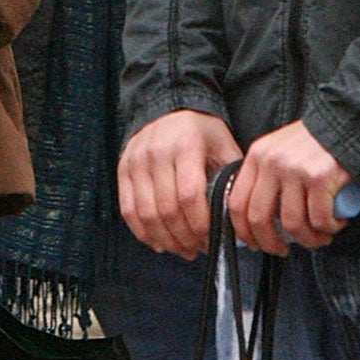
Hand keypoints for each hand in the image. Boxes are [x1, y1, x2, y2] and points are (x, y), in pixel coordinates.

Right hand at [118, 110, 241, 259]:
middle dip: (185, 237)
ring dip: (165, 239)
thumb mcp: (224, 145)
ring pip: (146, 214)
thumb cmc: (201, 133)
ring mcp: (136, 161)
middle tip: (198, 248)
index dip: (200, 224)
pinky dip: (143, 232)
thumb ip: (231, 177)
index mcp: (186, 145)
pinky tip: (160, 242)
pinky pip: (128, 210)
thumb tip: (236, 216)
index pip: (189, 195)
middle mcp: (156, 152)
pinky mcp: (122, 170)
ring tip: (182, 249)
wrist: (169, 109)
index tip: (211, 239)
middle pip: (167, 209)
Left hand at [229, 120, 350, 255]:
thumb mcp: (279, 152)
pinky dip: (329, 228)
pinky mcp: (320, 178)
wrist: (347, 124)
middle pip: (259, 218)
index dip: (243, 231)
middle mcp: (272, 162)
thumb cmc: (314, 144)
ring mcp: (295, 170)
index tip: (254, 243)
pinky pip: (320, 219)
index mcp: (257, 156)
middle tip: (283, 250)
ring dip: (307, 240)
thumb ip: (265, 178)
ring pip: (292, 223)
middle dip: (270, 243)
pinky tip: (335, 224)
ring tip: (320, 237)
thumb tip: (256, 221)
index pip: (236, 202)